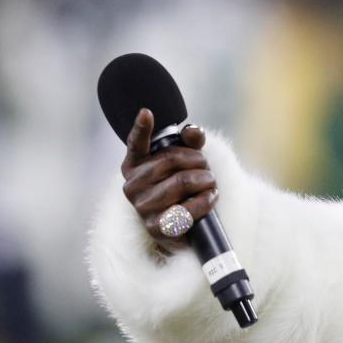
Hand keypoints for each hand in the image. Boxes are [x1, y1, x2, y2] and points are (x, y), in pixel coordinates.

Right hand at [121, 108, 217, 251]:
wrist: (181, 229)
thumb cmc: (181, 191)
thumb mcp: (187, 164)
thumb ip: (190, 144)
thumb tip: (193, 130)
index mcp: (134, 166)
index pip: (136, 144)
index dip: (142, 128)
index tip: (147, 113)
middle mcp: (132, 185)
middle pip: (172, 160)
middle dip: (199, 162)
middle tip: (208, 169)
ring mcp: (142, 207)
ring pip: (182, 182)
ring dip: (206, 181)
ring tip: (211, 184)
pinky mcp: (156, 227)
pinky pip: (187, 208)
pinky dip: (206, 200)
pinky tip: (211, 197)